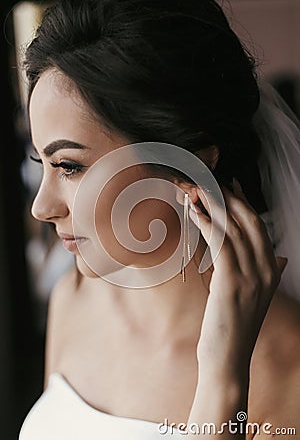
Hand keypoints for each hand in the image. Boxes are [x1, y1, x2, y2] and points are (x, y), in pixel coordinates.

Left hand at [189, 181, 286, 377]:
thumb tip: (278, 259)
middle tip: (208, 182)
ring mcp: (252, 276)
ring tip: (196, 191)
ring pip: (234, 229)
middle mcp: (266, 269)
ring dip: (214, 205)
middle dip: (229, 197)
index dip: (244, 202)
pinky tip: (195, 212)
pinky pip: (221, 244)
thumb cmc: (232, 327)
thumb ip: (263, 275)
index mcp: (271, 270)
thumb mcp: (253, 297)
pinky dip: (208, 224)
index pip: (259, 226)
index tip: (228, 185)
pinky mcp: (232, 283)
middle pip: (249, 221)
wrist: (227, 360)